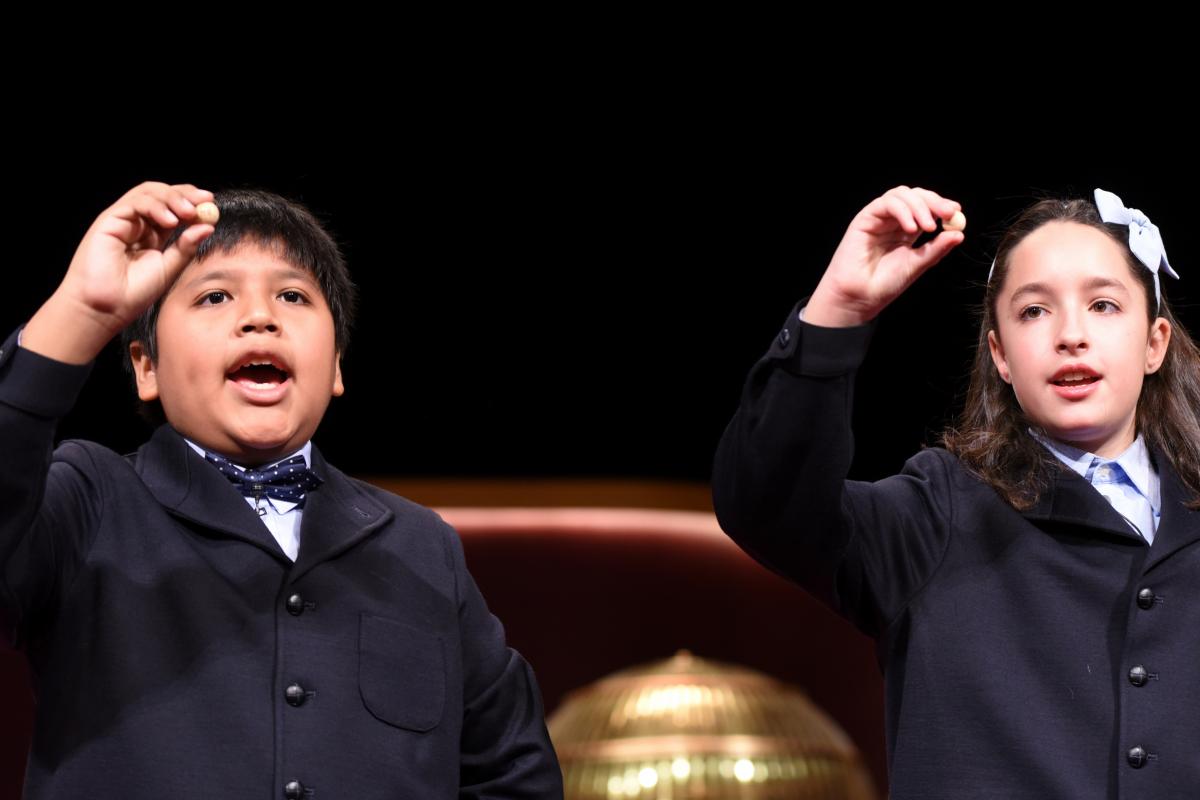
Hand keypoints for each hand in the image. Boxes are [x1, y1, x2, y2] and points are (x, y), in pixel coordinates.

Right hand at [22, 182, 215, 363]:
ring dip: (173, 198)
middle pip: (162, 195)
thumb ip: (186, 248)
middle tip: (205, 202)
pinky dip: (155, 206)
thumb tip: (207, 226)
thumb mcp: (169, 268)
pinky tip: (170, 221)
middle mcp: (137, 224)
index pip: (173, 208)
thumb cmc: (133, 293)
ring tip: (189, 213)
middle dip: (185, 195)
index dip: (191, 202)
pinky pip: (134, 203)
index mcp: (152, 235)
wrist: (105, 308)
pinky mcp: (108, 221)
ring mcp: (122, 221)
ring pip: (148, 193)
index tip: (211, 204)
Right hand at [804, 186, 963, 326]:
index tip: (955, 212)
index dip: (940, 206)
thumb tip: (959, 234)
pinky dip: (902, 211)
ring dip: (919, 206)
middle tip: (948, 214)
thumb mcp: (917, 265)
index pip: (926, 207)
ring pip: (901, 195)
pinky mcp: (865, 219)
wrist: (859, 297)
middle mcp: (893, 221)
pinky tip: (910, 228)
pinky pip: (886, 203)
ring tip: (927, 228)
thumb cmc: (884, 284)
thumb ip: (936, 249)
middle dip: (934, 202)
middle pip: (916, 196)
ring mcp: (879, 218)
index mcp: (907, 230)